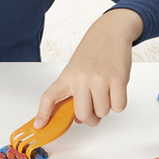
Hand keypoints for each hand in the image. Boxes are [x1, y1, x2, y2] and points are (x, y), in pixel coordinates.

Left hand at [34, 9, 141, 128]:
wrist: (109, 32)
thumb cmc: (92, 53)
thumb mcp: (76, 70)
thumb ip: (75, 94)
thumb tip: (79, 119)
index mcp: (66, 76)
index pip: (49, 97)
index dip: (42, 113)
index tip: (39, 125)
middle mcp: (80, 78)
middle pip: (83, 115)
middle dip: (91, 118)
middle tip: (94, 109)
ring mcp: (99, 79)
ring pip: (103, 112)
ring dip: (106, 108)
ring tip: (105, 91)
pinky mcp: (118, 79)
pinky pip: (119, 106)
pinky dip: (119, 103)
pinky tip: (115, 90)